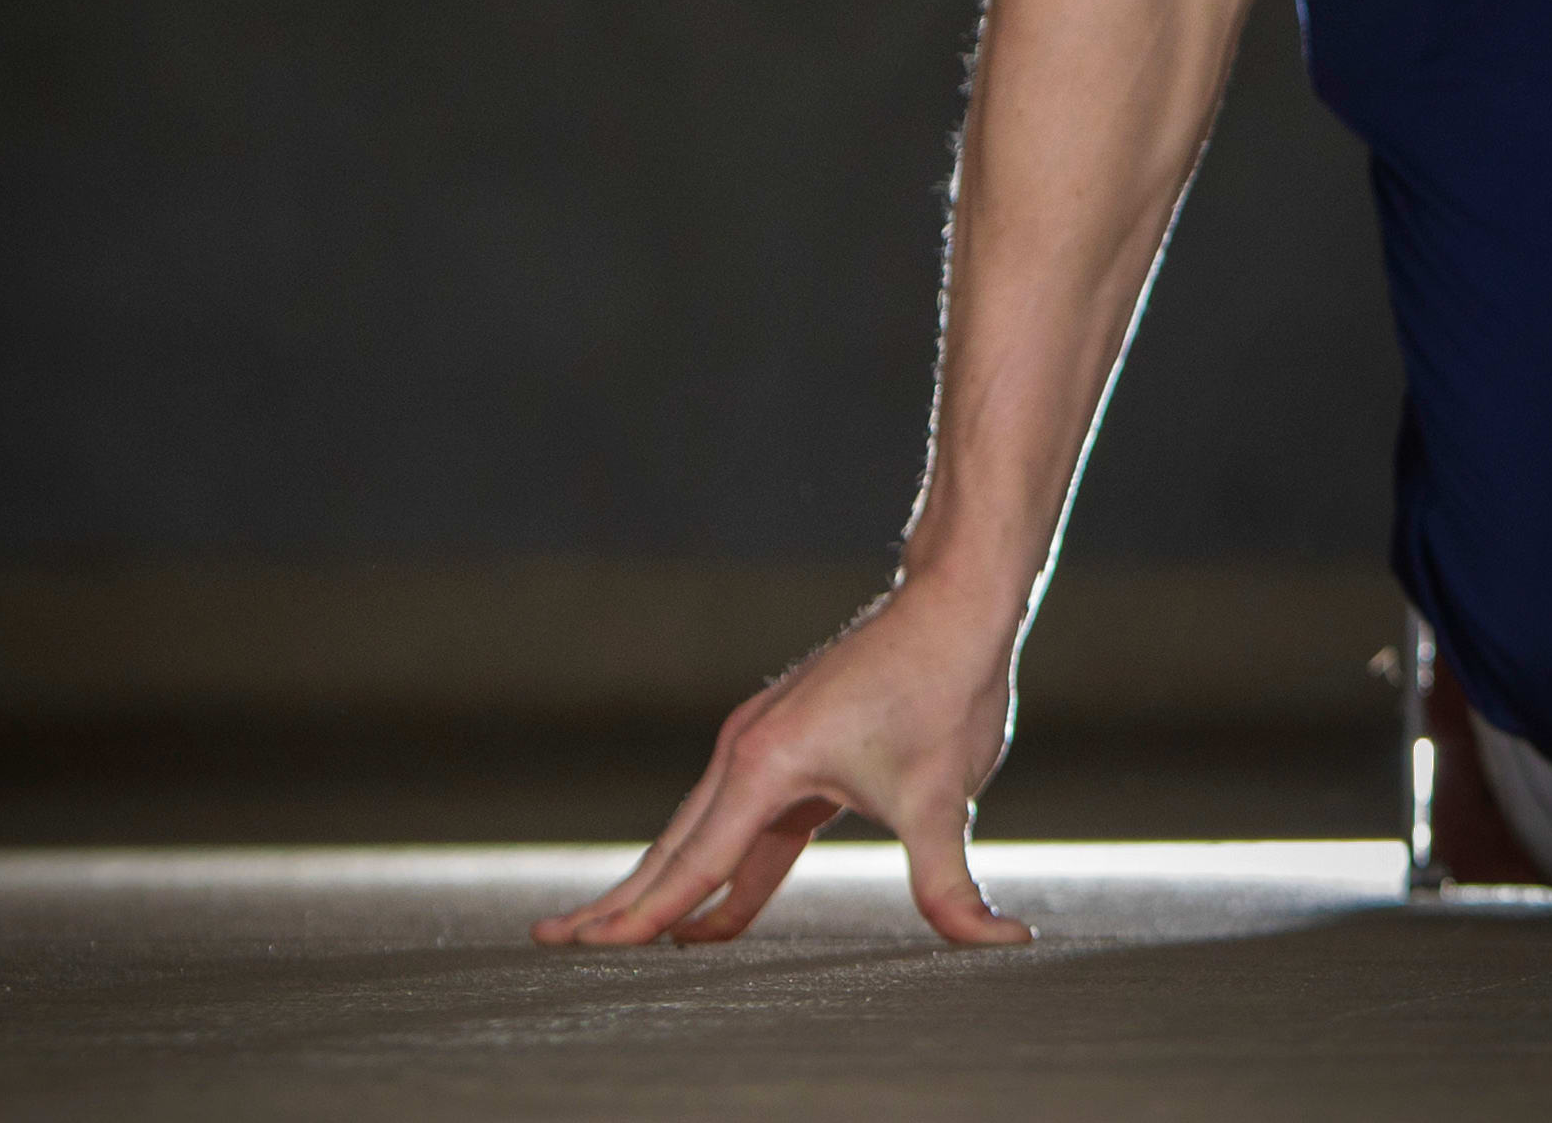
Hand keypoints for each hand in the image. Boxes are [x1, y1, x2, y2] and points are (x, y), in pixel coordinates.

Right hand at [532, 584, 1032, 949]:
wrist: (956, 602)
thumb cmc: (946, 689)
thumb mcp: (944, 798)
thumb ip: (952, 885)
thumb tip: (1000, 942)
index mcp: (767, 764)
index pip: (695, 863)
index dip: (643, 917)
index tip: (586, 949)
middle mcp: (747, 751)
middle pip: (672, 847)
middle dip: (616, 903)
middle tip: (551, 944)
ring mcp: (762, 745)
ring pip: (700, 835)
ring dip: (659, 886)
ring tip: (608, 936)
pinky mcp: (787, 748)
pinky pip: (739, 825)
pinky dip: (715, 869)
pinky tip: (703, 916)